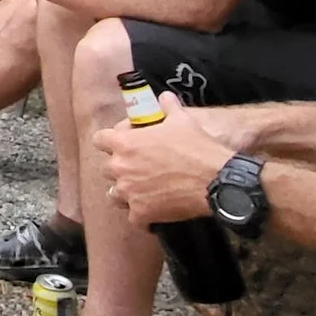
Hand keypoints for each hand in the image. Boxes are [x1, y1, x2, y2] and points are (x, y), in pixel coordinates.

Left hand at [97, 96, 235, 223]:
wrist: (215, 180)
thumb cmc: (196, 148)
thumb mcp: (182, 120)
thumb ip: (168, 107)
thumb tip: (165, 97)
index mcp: (124, 143)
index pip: (99, 140)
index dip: (110, 141)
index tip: (123, 143)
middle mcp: (120, 168)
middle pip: (107, 168)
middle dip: (120, 167)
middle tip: (139, 167)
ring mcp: (129, 193)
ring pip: (114, 194)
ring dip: (125, 192)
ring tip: (142, 190)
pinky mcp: (141, 214)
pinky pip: (134, 218)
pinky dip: (142, 216)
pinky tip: (154, 211)